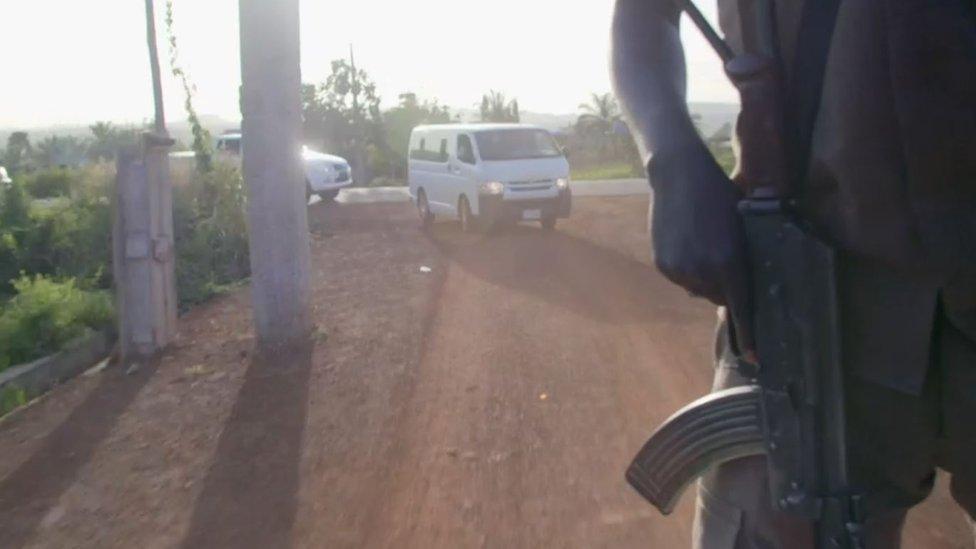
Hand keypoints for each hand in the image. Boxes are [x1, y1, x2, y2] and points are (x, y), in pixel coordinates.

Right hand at [648, 145, 753, 353]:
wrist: (679, 175)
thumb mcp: (743, 226)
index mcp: (730, 263)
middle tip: (725, 261)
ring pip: (698, 289)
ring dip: (704, 277)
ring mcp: (680, 269)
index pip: (741, 309)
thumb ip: (743, 260)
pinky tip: (688, 242)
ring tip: (704, 246)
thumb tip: (741, 288)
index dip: (748, 336)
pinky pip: (681, 277)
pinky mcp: (663, 263)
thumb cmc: (721, 194)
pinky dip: (687, 268)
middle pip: (719, 298)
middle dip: (725, 287)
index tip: (754, 357)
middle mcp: (704, 272)